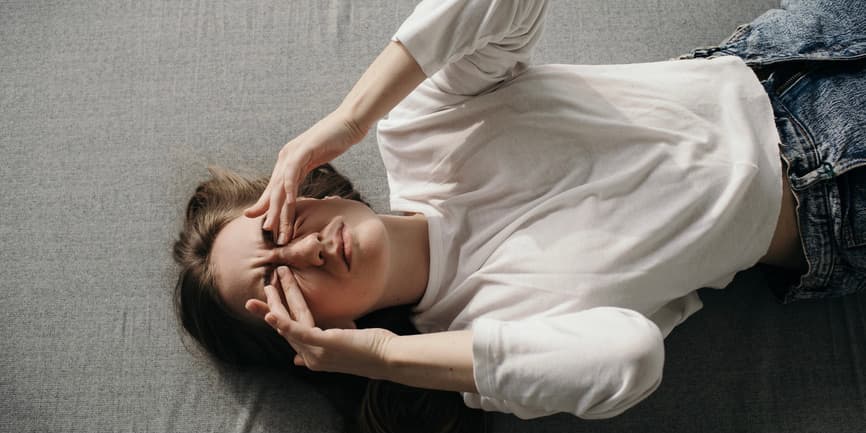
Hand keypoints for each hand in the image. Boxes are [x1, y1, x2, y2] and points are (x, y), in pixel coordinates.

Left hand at [244, 110, 367, 244]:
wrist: (349, 122)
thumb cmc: (336, 140)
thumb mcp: (316, 160)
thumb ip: (304, 171)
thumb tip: (299, 185)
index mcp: (288, 160)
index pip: (276, 188)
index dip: (268, 207)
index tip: (267, 225)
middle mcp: (286, 157)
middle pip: (275, 190)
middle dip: (271, 213)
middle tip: (271, 233)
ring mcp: (293, 152)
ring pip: (281, 185)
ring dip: (278, 208)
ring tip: (277, 226)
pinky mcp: (303, 149)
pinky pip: (292, 172)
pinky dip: (290, 188)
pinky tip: (290, 203)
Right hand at [245, 266, 395, 378]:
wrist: (388, 357)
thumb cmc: (370, 348)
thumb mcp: (340, 347)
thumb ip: (320, 346)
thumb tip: (295, 359)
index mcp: (314, 357)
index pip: (288, 337)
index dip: (274, 323)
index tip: (264, 310)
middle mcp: (311, 358)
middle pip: (284, 330)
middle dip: (268, 312)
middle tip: (252, 300)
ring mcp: (317, 353)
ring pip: (289, 325)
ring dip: (277, 305)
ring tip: (269, 287)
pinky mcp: (324, 344)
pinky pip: (299, 332)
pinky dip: (283, 323)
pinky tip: (272, 314)